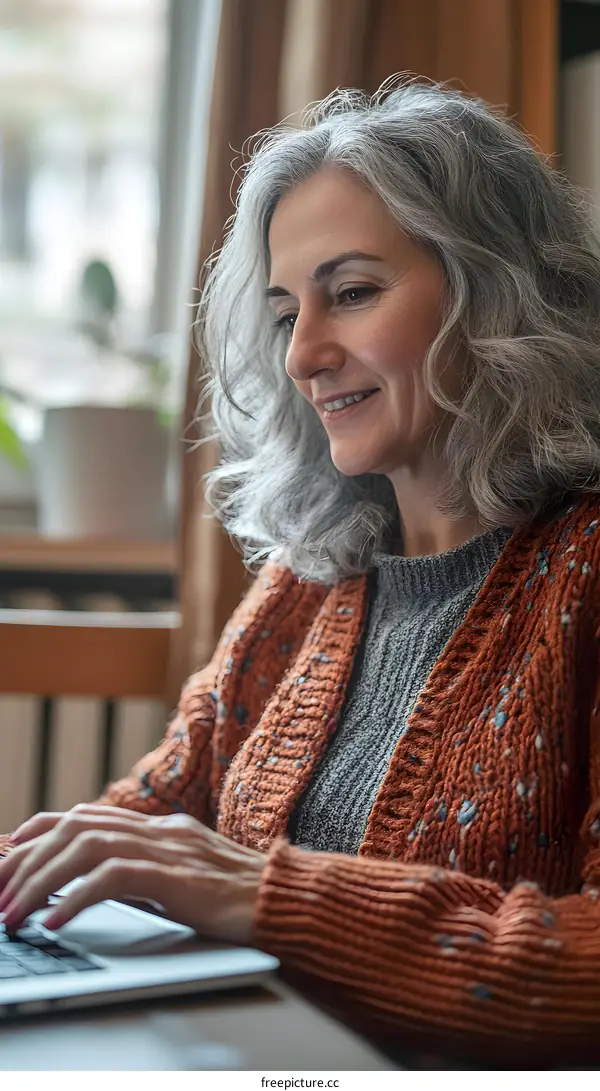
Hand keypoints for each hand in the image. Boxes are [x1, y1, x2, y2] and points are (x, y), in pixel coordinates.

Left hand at [0, 804, 265, 944]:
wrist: (286, 900)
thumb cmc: (238, 899)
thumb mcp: (180, 879)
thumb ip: (141, 871)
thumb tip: (88, 885)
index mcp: (157, 828)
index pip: (83, 815)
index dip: (37, 831)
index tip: (4, 852)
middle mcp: (157, 829)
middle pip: (75, 827)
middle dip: (26, 861)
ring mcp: (168, 848)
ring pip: (85, 846)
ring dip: (40, 880)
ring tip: (12, 915)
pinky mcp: (177, 876)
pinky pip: (114, 878)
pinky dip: (75, 898)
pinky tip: (54, 921)